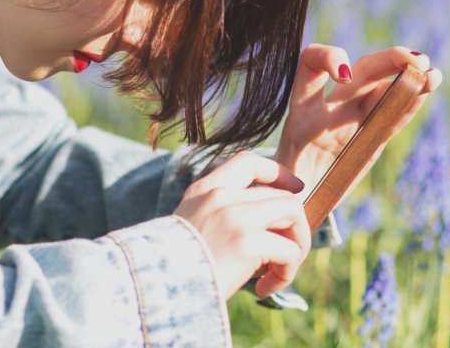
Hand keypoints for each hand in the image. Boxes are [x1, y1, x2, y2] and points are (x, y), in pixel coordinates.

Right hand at [174, 151, 310, 298]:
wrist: (153, 285)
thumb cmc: (171, 266)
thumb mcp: (189, 228)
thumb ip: (219, 217)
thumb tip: (265, 229)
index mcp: (203, 190)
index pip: (248, 161)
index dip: (278, 172)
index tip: (294, 189)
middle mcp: (220, 196)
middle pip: (282, 196)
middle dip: (293, 228)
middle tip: (281, 258)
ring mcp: (235, 216)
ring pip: (293, 214)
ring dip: (296, 246)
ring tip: (278, 272)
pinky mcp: (248, 241)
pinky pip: (290, 251)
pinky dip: (285, 273)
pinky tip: (262, 289)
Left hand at [274, 45, 442, 198]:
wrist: (297, 194)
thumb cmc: (281, 182)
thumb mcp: (277, 174)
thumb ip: (279, 169)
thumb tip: (269, 178)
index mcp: (301, 109)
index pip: (310, 62)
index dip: (327, 57)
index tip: (343, 77)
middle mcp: (330, 106)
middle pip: (362, 71)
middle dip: (389, 61)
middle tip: (417, 62)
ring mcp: (353, 118)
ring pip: (383, 90)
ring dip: (409, 79)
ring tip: (432, 75)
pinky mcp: (372, 135)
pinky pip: (393, 116)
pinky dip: (410, 103)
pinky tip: (427, 88)